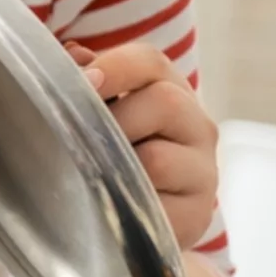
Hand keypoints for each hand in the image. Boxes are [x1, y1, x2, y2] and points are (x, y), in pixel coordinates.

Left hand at [66, 41, 218, 249]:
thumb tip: (73, 56)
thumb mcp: (94, 115)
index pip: (150, 62)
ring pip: (157, 159)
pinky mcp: (196, 214)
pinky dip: (126, 205)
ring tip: (92, 177)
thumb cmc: (105, 156)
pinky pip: (157, 205)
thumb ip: (84, 82)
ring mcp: (202, 172)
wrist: (125, 220)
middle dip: (112, 120)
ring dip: (115, 168)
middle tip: (81, 140)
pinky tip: (109, 206)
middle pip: (165, 102)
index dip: (114, 67)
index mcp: (168, 89)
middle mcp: (196, 126)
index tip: (83, 81)